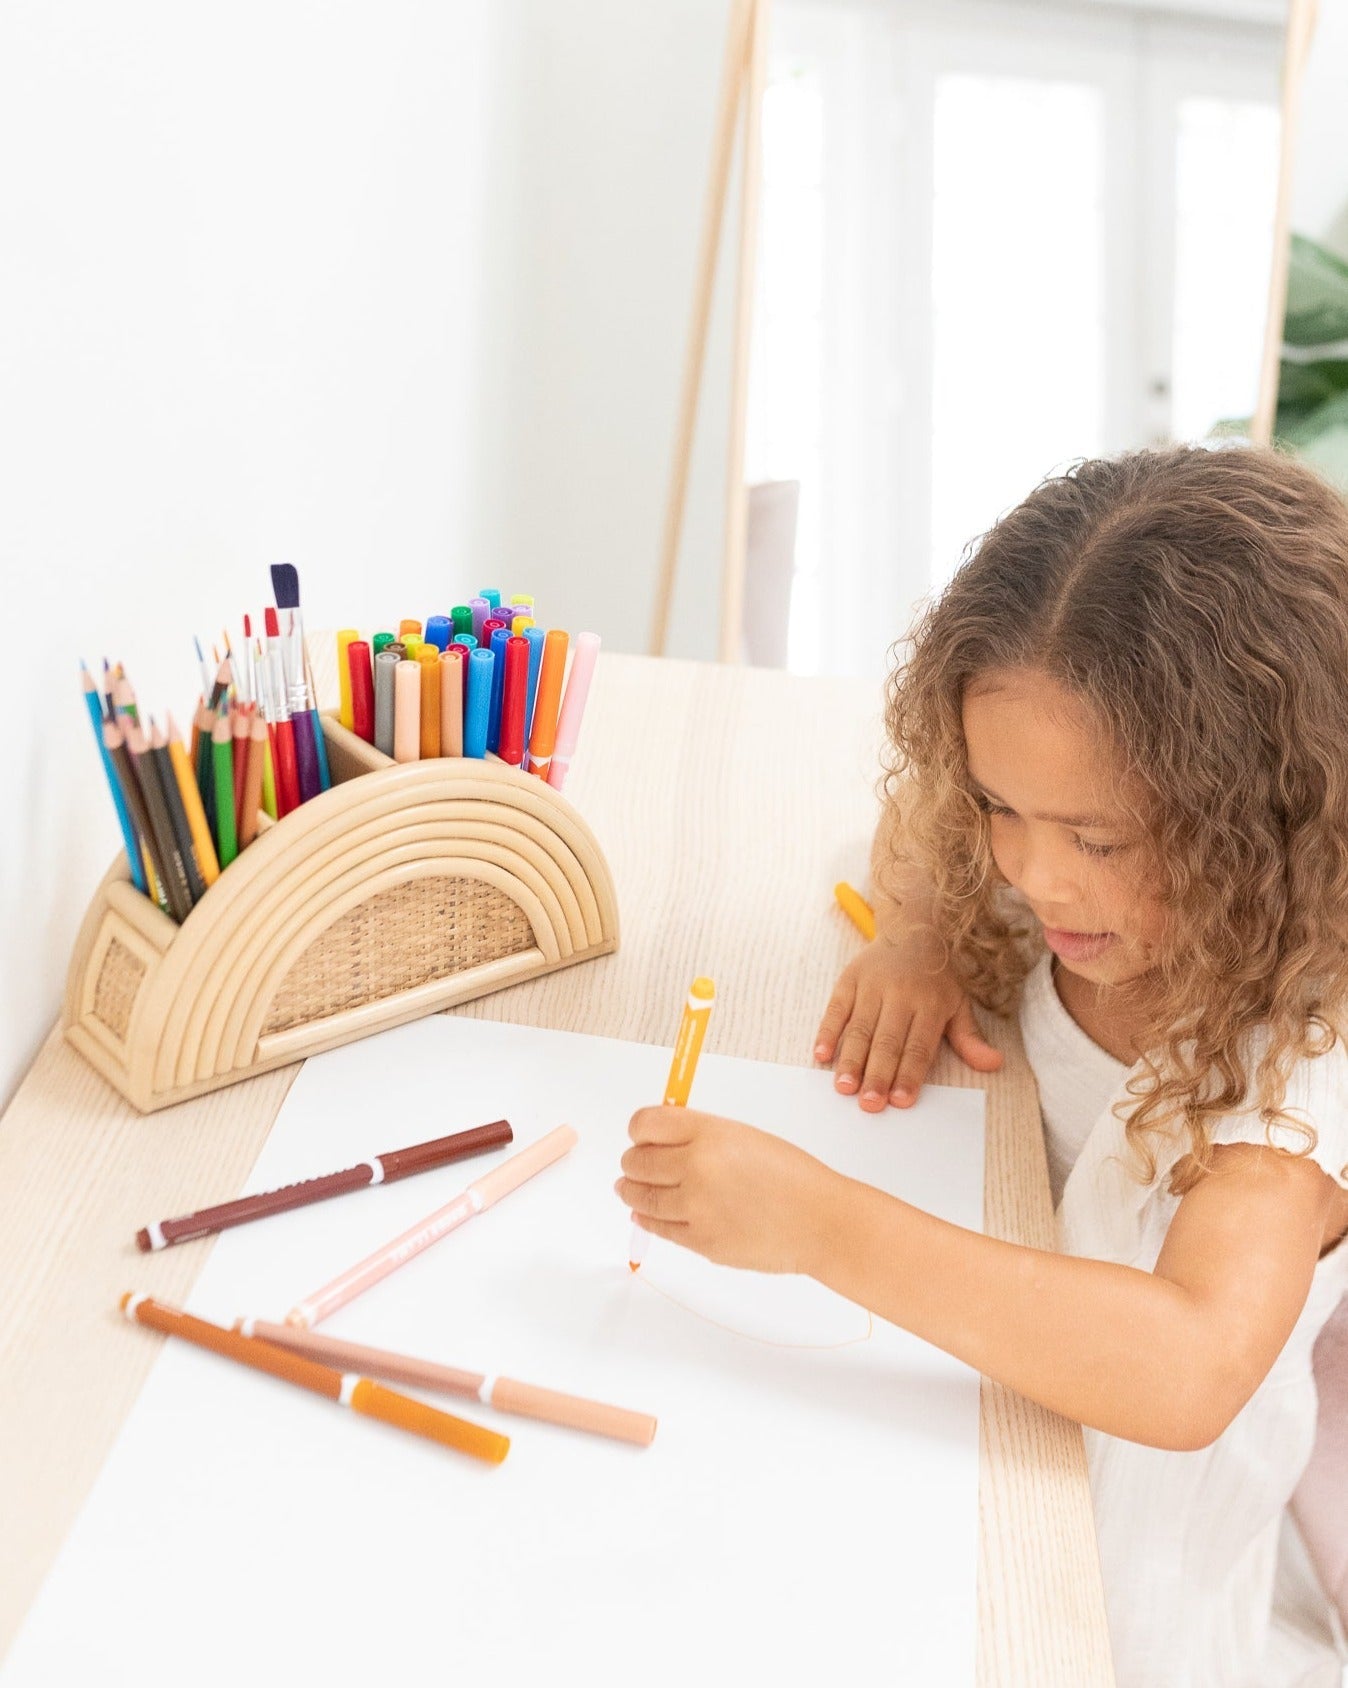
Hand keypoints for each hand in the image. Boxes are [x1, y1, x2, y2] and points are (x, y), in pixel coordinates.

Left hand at [616, 1106, 836, 1273]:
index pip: (646, 1124)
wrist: (820, 1220)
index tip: (639, 1136)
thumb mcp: (744, 1138)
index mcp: (709, 1132)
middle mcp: (697, 1166)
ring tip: (628, 1189)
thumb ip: (702, 1137)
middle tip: (634, 1165)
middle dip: (633, 1163)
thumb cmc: (792, 1177)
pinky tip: (644, 1215)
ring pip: (641, 1198)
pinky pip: (659, 1228)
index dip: (639, 1130)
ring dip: (631, 1192)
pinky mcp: (700, 1240)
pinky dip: (648, 1220)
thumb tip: (662, 1142)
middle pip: (637, 1162)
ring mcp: (696, 1206)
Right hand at [813, 929, 1001, 1111]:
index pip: (918, 1046)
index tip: (899, 1101)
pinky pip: (836, 1008)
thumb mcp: (959, 1002)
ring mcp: (872, 984)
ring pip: (860, 1028)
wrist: (915, 925)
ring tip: (844, 1088)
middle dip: (877, 1074)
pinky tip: (822, 1055)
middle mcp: (901, 993)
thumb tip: (994, 1064)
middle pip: (887, 1041)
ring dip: (850, 1060)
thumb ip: (969, 1038)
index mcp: (930, 1003)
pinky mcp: (849, 978)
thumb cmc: (938, 975)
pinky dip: (827, 1031)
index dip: (909, 1074)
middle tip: (869, 1104)